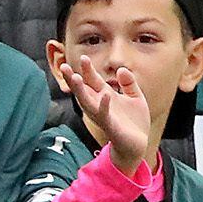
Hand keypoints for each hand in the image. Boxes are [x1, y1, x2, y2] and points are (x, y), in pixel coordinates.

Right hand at [65, 55, 153, 175]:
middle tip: (64, 66)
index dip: (87, 69)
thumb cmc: (134, 121)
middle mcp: (99, 104)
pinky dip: (103, 105)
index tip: (83, 57)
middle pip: (83, 89)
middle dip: (73, 78)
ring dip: (80, 90)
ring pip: (87, 101)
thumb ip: (128, 83)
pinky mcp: (110, 125)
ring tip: (75, 77)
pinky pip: (104, 114)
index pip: (92, 80)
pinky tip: (105, 95)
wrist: (138, 143)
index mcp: (104, 96)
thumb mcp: (135, 97)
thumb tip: (121, 69)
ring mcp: (102, 115)